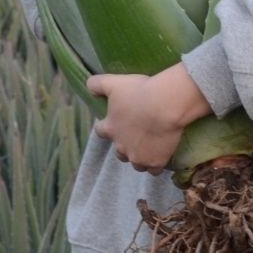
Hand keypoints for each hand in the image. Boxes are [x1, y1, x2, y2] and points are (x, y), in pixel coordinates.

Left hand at [87, 64, 211, 174]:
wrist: (165, 105)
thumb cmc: (139, 92)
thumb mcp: (114, 82)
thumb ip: (96, 84)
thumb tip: (87, 86)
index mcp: (110, 128)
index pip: (101, 131)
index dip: (106, 127)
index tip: (113, 122)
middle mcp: (121, 147)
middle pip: (119, 152)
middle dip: (125, 145)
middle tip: (136, 134)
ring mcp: (138, 157)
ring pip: (136, 163)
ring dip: (140, 156)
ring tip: (151, 147)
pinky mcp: (155, 162)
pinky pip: (154, 169)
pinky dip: (156, 163)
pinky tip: (162, 155)